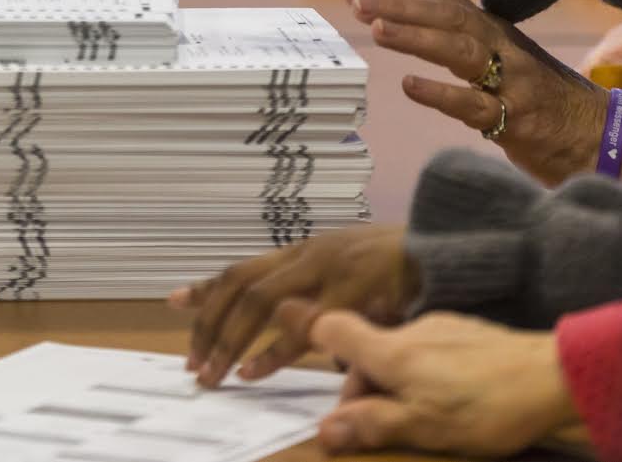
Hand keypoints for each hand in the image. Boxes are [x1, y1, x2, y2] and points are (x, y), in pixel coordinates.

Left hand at [170, 225, 417, 388]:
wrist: (447, 247)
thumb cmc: (393, 265)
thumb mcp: (342, 267)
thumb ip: (308, 286)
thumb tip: (277, 316)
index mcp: (302, 251)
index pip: (242, 267)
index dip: (206, 288)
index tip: (174, 304)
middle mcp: (308, 256)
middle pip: (241, 285)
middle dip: (210, 325)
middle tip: (194, 363)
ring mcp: (329, 271)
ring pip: (263, 302)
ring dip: (232, 341)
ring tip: (214, 375)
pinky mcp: (355, 293)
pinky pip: (306, 328)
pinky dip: (276, 352)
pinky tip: (254, 372)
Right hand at [283, 303, 581, 456]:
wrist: (560, 376)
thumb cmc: (487, 406)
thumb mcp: (424, 426)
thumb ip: (372, 425)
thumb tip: (323, 430)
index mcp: (391, 352)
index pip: (332, 328)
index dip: (308, 332)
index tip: (298, 347)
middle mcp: (411, 329)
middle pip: (367, 352)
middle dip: (364, 389)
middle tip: (377, 428)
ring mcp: (444, 327)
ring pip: (401, 354)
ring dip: (397, 384)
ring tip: (421, 420)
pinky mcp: (471, 334)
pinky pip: (432, 352)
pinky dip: (427, 374)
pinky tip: (454, 400)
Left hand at [345, 0, 604, 185]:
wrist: (605, 137)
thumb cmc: (546, 100)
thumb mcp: (504, 61)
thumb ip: (467, 42)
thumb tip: (410, 24)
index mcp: (496, 31)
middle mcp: (504, 47)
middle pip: (448, 14)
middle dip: (398, 3)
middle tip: (354, 0)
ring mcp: (513, 82)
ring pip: (461, 50)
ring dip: (416, 36)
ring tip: (376, 28)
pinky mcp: (519, 120)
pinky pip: (475, 106)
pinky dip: (441, 94)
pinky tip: (409, 86)